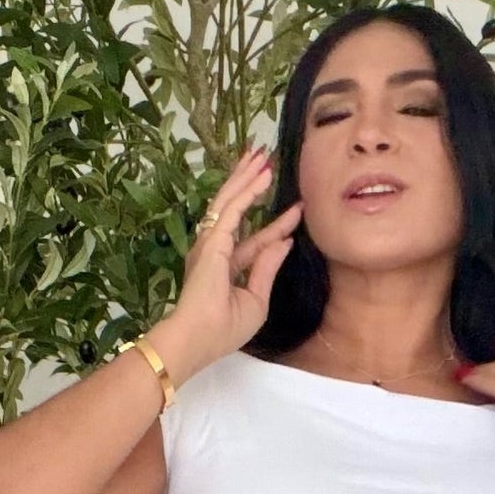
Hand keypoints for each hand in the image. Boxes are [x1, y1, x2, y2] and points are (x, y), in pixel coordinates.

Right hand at [154, 146, 303, 380]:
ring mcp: (210, 244)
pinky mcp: (212, 240)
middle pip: (235, 210)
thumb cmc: (222, 329)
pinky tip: (262, 175)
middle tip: (264, 159)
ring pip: (230, 201)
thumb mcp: (256, 300)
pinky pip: (233, 209)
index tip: (296, 212)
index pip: (255, 241)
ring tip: (261, 155)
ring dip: (246, 177)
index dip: (276, 226)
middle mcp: (215, 252)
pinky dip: (248, 190)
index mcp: (225, 270)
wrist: (198, 338)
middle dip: (248, 184)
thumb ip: (267, 268)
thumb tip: (283, 243)